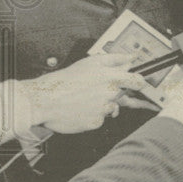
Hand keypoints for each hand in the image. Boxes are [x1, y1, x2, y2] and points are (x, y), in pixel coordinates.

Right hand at [21, 54, 148, 133]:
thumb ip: (114, 59)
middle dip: (112, 93)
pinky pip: (99, 119)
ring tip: (83, 99)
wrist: (44, 99)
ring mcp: (103, 110)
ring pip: (110, 108)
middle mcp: (110, 94)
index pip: (137, 81)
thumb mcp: (90, 62)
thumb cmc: (66, 80)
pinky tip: (79, 109)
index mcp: (111, 77)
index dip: (138, 83)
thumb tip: (131, 58)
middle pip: (122, 95)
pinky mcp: (95, 123)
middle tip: (93, 90)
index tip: (136, 84)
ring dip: (101, 105)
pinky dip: (92, 115)